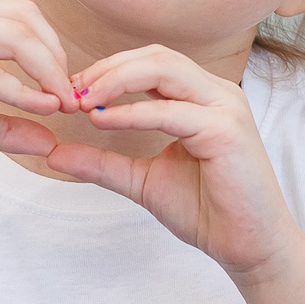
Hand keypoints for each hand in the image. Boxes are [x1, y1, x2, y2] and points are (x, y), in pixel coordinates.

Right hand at [0, 0, 78, 168]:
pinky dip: (19, 90)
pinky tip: (40, 110)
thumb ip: (4, 126)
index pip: (22, 16)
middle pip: (26, 18)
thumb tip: (49, 141)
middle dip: (58, 58)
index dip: (53, 50)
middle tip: (74, 98)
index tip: (70, 91)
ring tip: (62, 104)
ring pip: (14, 35)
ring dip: (47, 71)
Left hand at [42, 47, 304, 283]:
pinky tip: (101, 122)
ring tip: (80, 101)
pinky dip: (132, 113)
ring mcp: (225, 107)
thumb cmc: (208, 212)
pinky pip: (170, 111)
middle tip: (68, 91)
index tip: (69, 93)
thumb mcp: (143, 180)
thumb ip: (103, 163)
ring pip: (163, 70)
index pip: (151, 63)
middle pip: (155, 56)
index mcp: (202, 98)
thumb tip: (54, 153)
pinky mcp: (226, 130)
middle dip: (107, 69)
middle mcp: (218, 93)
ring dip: (116, 81)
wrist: (251, 247)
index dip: (108, 71)